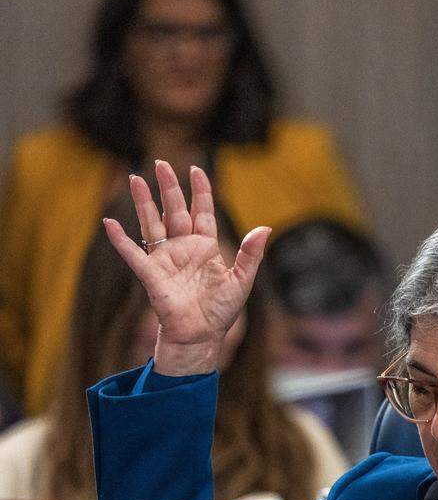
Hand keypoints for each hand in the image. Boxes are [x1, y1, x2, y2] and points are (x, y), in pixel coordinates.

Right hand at [103, 161, 269, 375]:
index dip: (200, 191)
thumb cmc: (221, 310)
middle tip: (161, 163)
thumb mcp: (242, 280)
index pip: (202, 212)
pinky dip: (120, 239)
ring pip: (153, 224)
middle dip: (169, 187)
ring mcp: (165, 259)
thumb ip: (251, 255)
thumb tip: (265, 228)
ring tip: (135, 178)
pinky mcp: (151, 275)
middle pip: (175, 210)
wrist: (202, 336)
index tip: (196, 169)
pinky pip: (133, 254)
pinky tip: (109, 223)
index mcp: (206, 246)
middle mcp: (184, 248)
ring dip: (144, 202)